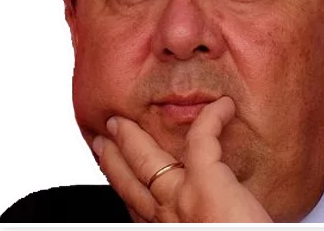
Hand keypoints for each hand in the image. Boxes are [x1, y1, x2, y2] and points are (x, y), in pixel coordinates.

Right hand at [92, 96, 272, 222]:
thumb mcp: (203, 230)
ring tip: (119, 122)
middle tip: (100, 138)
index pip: (137, 205)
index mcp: (167, 228)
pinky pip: (203, 137)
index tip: (117, 170)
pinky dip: (213, 118)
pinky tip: (223, 105)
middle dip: (112, 158)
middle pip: (129, 182)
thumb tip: (210, 207)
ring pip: (146, 159)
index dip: (124, 184)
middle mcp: (165, 216)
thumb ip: (197, 217)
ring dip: (131, 138)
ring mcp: (181, 197)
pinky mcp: (206, 181)